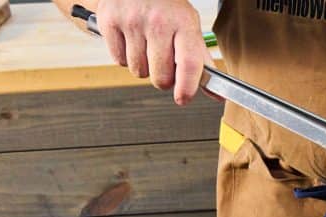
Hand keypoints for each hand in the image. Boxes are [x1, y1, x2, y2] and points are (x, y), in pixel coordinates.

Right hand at [95, 0, 212, 104]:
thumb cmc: (165, 5)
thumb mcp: (188, 24)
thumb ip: (200, 59)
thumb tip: (216, 94)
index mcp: (183, 22)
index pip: (189, 64)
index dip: (187, 88)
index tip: (183, 98)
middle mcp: (158, 22)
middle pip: (160, 77)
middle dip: (163, 78)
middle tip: (163, 62)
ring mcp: (132, 22)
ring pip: (138, 71)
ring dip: (143, 65)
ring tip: (146, 44)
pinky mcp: (110, 22)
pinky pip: (119, 60)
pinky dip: (124, 56)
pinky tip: (131, 38)